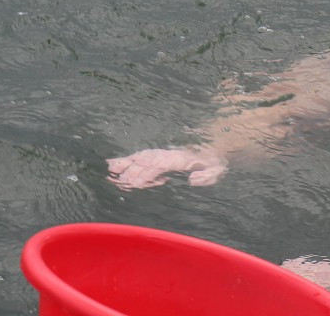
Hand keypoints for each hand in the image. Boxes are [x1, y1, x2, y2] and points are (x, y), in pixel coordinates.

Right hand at [106, 146, 227, 189]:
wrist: (219, 147)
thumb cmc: (218, 162)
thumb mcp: (218, 170)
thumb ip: (207, 175)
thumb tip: (191, 179)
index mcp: (181, 158)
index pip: (160, 164)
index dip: (147, 173)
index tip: (135, 182)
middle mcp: (169, 154)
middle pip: (146, 160)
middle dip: (131, 169)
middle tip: (114, 178)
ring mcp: (165, 154)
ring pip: (142, 157)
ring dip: (126, 163)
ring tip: (109, 169)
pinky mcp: (162, 156)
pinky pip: (144, 157)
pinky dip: (130, 159)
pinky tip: (117, 163)